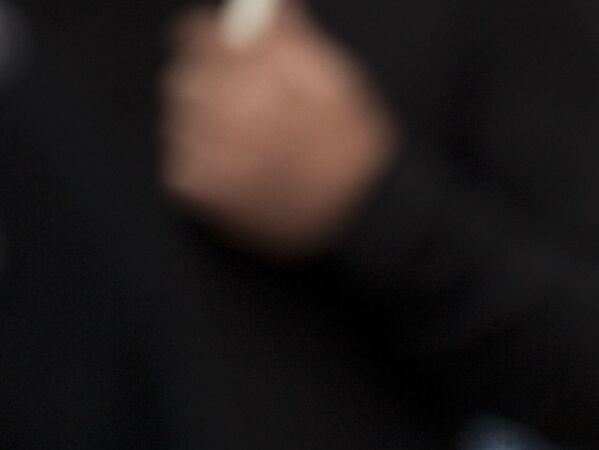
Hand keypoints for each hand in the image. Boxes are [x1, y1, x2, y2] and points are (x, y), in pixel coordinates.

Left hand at [162, 0, 396, 259]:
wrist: (359, 220)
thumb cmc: (355, 151)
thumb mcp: (338, 81)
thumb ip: (291, 36)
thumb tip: (268, 4)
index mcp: (252, 72)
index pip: (196, 34)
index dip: (213, 36)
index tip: (224, 45)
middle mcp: (217, 106)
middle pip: (185, 75)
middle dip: (213, 82)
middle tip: (252, 105)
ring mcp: (200, 149)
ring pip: (180, 118)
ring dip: (208, 124)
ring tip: (253, 146)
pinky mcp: (194, 187)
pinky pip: (180, 159)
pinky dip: (205, 163)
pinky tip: (244, 172)